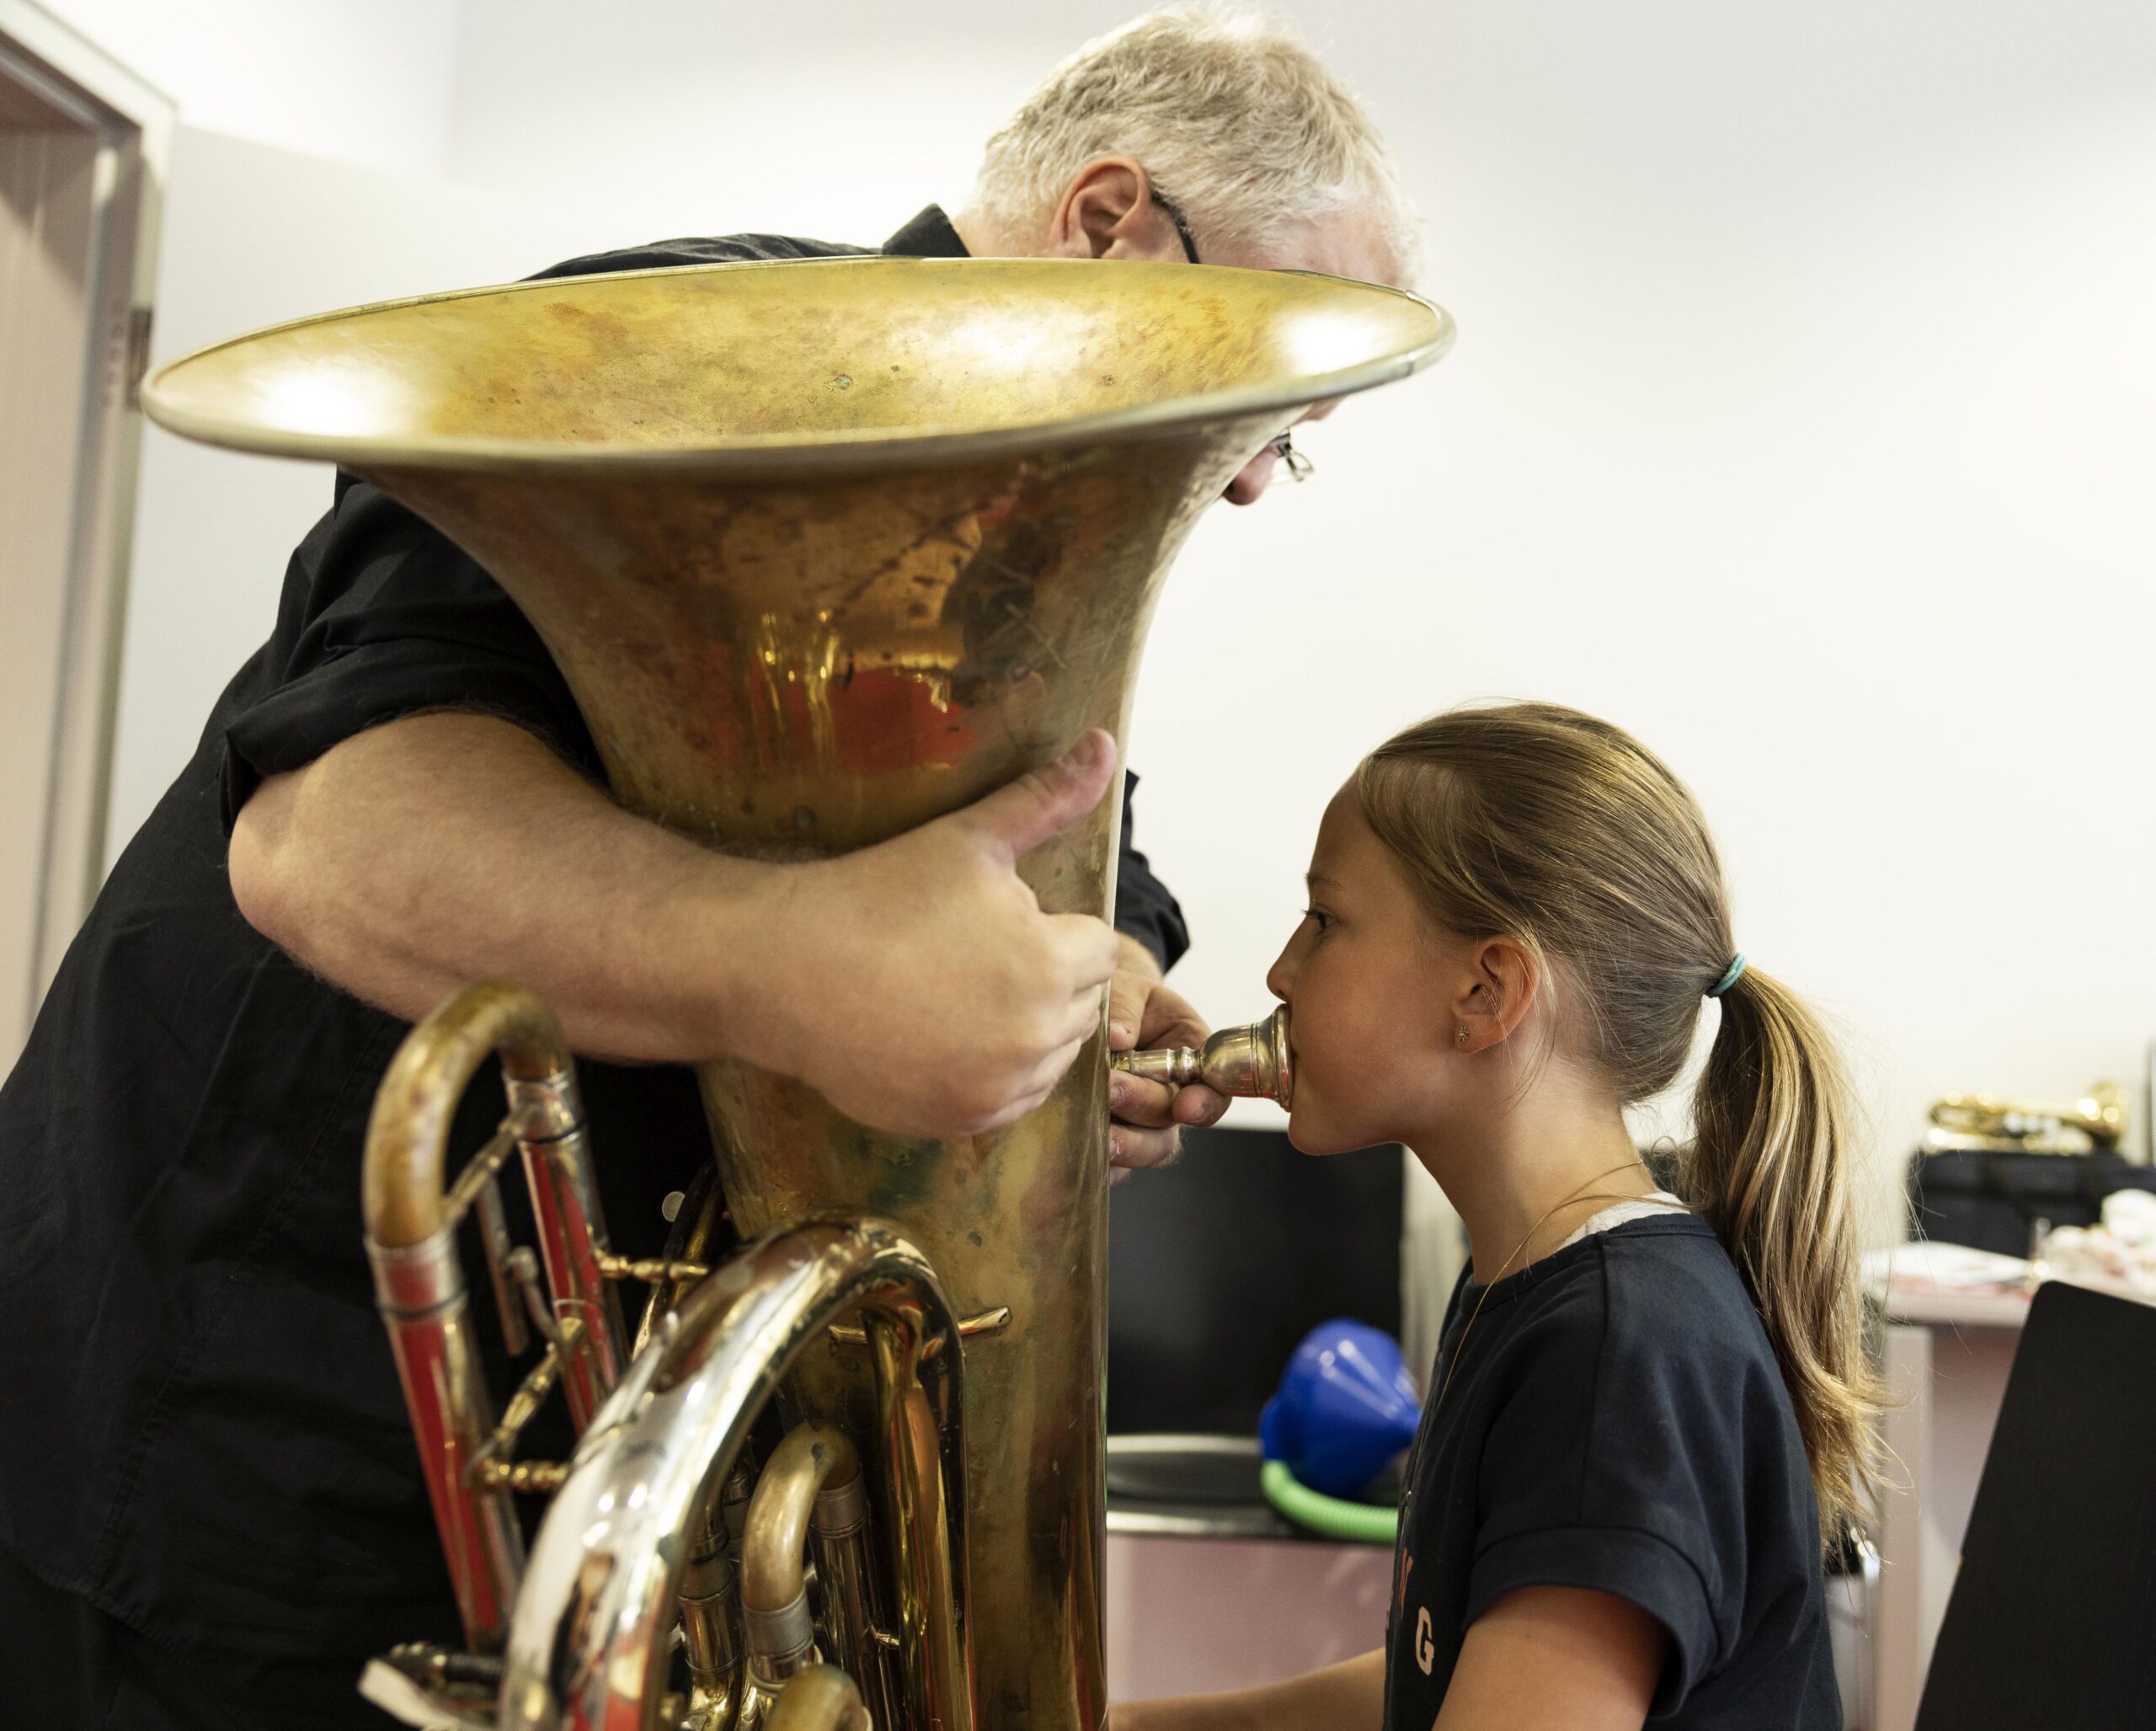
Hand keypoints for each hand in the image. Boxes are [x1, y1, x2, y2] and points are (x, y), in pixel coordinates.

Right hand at [742, 731, 1123, 1138]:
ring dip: (1024, 1029)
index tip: (988, 920)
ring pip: (1051, 1055)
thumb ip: (1048, 800)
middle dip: (1042, 977)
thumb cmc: (877, 894)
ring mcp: (1000, 1088)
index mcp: (1051, 964)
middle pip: (1080, 1004)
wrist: (784, 970)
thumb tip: (1105, 743)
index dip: (1049, 927)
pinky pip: (1012, 1099)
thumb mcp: (970, 839)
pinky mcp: (964, 1121)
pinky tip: (941, 1037)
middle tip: (963, 956)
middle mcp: (1037, 1037)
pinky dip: (992, 1074)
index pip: (1097, 947)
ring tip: (953, 995)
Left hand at [1107, 941, 1227, 1175]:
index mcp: (1191, 1053)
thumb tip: (1120, 1037)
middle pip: (1172, 1121)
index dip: (1204, 1102)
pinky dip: (1098, 1164)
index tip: (1183, 1105)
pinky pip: (1111, 1166)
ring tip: (1098, 1134)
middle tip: (1111, 1089)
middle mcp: (1172, 1094)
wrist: (1086, 1017)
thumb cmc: (1116, 1000)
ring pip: (1145, 1149)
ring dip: (1125, 1145)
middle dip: (1143, 1107)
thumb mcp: (1126, 989)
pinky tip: (1079, 1152)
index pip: (1213, 1087)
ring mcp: (1142, 1123)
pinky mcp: (1111, 1142)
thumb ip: (1126, 1007)